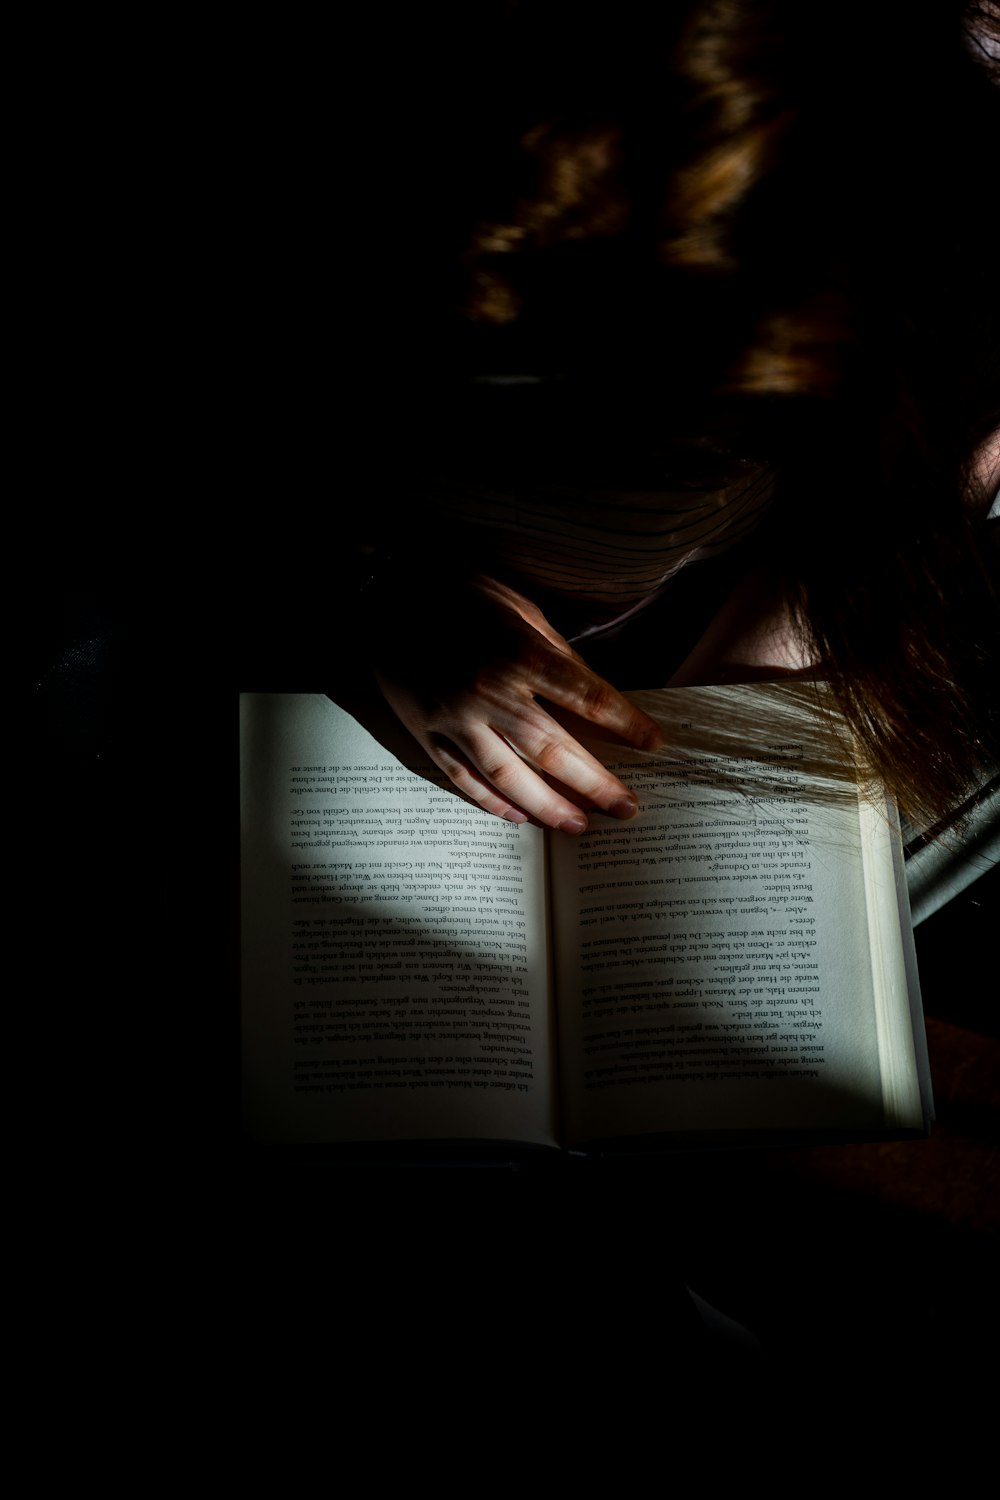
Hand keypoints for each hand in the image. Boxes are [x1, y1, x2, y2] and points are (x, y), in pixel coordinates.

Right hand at [369, 572, 662, 830]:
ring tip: (579, 825)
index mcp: (519, 652)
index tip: (653, 744)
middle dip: (596, 783)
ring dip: (549, 806)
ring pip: (509, 776)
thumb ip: (553, 651)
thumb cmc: (455, 590)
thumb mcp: (515, 605)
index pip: (588, 698)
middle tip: (627, 809)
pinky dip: (492, 801)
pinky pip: (462, 777)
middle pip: (554, 749)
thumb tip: (589, 693)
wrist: (380, 593)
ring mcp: (454, 717)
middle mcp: (489, 691)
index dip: (625, 724)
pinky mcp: (424, 732)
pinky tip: (519, 817)